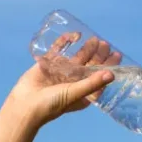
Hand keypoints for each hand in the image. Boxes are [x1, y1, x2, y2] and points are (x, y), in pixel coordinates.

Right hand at [6, 33, 123, 125]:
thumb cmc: (52, 104)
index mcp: (83, 92)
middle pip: (89, 65)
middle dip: (98, 55)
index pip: (99, 76)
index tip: (117, 54)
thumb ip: (92, 83)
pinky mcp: (49, 65)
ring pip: (77, 58)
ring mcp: (61, 73)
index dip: (108, 66)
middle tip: (105, 44)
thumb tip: (112, 74)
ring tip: (94, 39)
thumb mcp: (75, 93)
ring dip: (86, 49)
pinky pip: (59, 51)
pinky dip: (66, 43)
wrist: (25, 105)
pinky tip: (74, 36)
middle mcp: (74, 82)